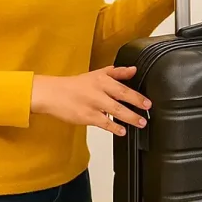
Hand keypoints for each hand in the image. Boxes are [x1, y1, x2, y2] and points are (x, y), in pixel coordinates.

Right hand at [30, 66, 151, 136]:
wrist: (53, 94)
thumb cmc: (75, 85)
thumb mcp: (97, 74)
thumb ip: (117, 72)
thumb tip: (133, 70)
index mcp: (102, 79)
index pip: (123, 86)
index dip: (136, 94)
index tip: (148, 101)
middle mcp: (98, 90)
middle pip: (121, 96)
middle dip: (136, 104)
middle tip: (147, 110)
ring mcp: (92, 104)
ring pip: (114, 111)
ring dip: (129, 117)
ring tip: (140, 123)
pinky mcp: (86, 116)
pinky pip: (103, 123)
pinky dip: (113, 127)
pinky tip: (122, 131)